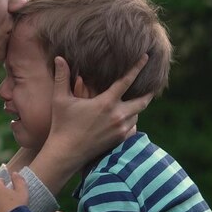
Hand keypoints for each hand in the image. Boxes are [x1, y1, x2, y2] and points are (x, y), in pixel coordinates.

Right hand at [29, 55, 153, 192]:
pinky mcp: (119, 140)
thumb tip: (59, 57)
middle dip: (149, 92)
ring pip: (137, 115)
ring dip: (136, 108)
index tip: (146, 57)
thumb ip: (62, 77)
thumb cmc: (61, 125)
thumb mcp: (60, 99)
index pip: (126, 81)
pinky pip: (133, 129)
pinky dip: (132, 122)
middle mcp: (117, 116)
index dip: (137, 67)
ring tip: (136, 102)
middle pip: (142, 101)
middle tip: (152, 86)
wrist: (65, 154)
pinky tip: (129, 119)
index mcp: (106, 103)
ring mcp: (120, 130)